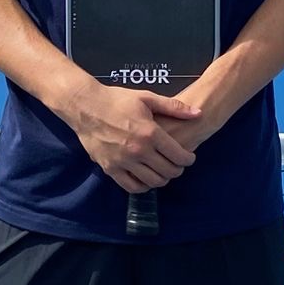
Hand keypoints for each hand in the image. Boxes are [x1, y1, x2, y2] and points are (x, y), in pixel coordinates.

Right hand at [64, 81, 201, 194]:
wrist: (85, 106)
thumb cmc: (117, 100)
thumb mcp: (147, 98)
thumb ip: (174, 107)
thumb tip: (198, 113)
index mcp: (150, 133)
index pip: (179, 155)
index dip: (188, 159)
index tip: (189, 158)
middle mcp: (138, 150)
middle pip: (168, 171)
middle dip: (177, 170)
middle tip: (177, 165)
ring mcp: (123, 162)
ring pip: (152, 182)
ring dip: (162, 179)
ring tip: (163, 172)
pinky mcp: (110, 168)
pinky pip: (131, 187)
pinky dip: (143, 186)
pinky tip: (146, 179)